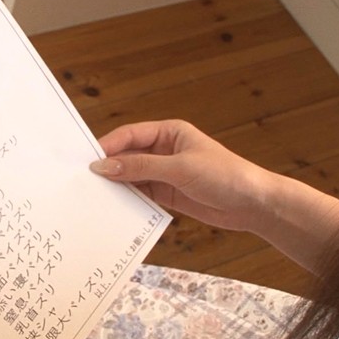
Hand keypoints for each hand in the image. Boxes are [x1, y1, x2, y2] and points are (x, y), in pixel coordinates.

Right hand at [89, 119, 271, 232]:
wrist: (253, 204)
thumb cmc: (224, 175)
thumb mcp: (179, 168)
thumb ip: (141, 167)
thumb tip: (105, 166)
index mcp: (169, 132)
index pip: (131, 135)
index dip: (109, 146)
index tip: (89, 161)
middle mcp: (164, 150)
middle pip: (128, 155)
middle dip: (109, 166)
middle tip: (85, 179)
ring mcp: (165, 172)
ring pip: (132, 175)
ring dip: (117, 184)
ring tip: (95, 195)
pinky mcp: (167, 193)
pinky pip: (141, 193)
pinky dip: (128, 199)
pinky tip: (114, 206)